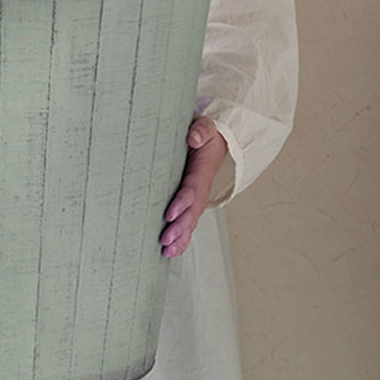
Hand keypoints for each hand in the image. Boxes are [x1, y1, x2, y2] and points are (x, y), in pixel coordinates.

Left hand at [160, 115, 227, 257]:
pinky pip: (188, 222)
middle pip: (191, 212)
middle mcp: (200, 188)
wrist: (213, 141)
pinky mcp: (191, 203)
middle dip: (179, 228)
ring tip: (167, 252)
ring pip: (190, 221)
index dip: (182, 203)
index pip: (191, 190)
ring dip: (180, 238)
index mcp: (202, 171)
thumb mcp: (205, 127)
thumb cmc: (204, 134)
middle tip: (165, 240)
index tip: (169, 214)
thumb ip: (201, 130)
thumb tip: (193, 137)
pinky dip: (182, 238)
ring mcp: (197, 198)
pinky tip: (171, 252)